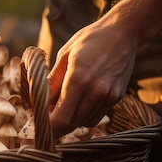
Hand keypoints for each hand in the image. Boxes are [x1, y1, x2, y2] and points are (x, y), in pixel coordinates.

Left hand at [47, 14, 138, 136]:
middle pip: (71, 125)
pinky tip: (80, 100)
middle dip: (57, 126)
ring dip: (71, 119)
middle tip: (46, 118)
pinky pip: (96, 116)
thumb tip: (37, 102)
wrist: (124, 33)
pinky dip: (84, 114)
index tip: (38, 126)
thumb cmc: (90, 40)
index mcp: (78, 80)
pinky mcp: (117, 98)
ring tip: (64, 104)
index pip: (61, 119)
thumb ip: (52, 81)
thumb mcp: (64, 55)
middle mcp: (96, 92)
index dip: (48, 128)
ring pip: (84, 123)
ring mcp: (109, 96)